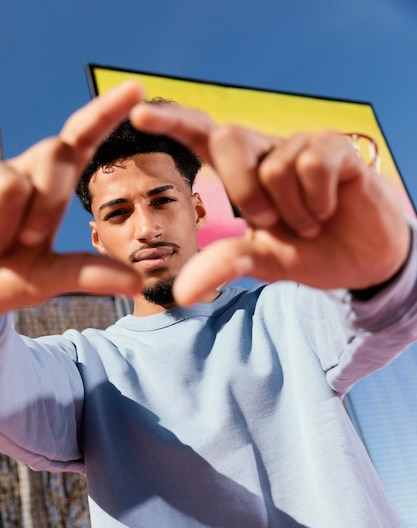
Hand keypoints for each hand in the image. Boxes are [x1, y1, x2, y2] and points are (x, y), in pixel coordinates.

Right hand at [0, 81, 144, 313]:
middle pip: (56, 154)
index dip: (107, 111)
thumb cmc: (4, 277)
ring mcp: (0, 171)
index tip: (138, 89)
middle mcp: (27, 167)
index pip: (83, 137)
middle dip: (47, 207)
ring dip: (7, 224)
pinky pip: (1, 188)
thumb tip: (138, 284)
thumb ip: (88, 275)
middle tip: (25, 241)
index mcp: (53, 182)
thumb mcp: (46, 278)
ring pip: (15, 182)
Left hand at [130, 102, 410, 304]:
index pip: (200, 136)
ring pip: (275, 164)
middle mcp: (266, 152)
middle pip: (228, 139)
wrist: (361, 260)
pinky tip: (330, 208)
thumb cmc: (306, 253)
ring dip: (293, 209)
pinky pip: (313, 164)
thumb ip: (224, 264)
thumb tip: (181, 294)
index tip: (139, 115)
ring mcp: (300, 146)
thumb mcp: (261, 262)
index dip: (173, 123)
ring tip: (310, 222)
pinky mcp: (335, 148)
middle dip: (244, 190)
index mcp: (240, 174)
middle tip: (271, 223)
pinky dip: (319, 199)